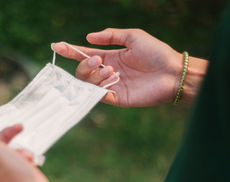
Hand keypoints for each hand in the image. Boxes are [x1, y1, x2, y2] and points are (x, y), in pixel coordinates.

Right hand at [52, 28, 184, 106]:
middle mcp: (108, 72)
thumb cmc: (156, 53)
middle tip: (98, 60)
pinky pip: (98, 95)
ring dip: (95, 75)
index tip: (56, 45)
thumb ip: (110, 36)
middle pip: (82, 70)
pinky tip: (110, 78)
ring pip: (88, 83)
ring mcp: (111, 86)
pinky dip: (98, 87)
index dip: (70, 50)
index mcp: (110, 57)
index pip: (85, 55)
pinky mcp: (117, 98)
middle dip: (84, 64)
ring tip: (113, 70)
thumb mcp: (133, 37)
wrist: (173, 73)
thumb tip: (88, 38)